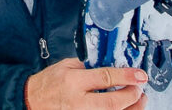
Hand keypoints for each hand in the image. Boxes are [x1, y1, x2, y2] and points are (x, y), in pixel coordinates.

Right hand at [25, 58, 146, 108]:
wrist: (31, 101)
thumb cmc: (47, 83)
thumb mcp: (64, 66)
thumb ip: (86, 66)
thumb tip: (108, 67)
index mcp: (73, 82)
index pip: (105, 78)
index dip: (126, 76)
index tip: (140, 75)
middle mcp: (78, 101)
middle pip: (113, 103)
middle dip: (131, 95)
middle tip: (140, 87)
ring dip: (131, 108)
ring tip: (138, 99)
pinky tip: (124, 107)